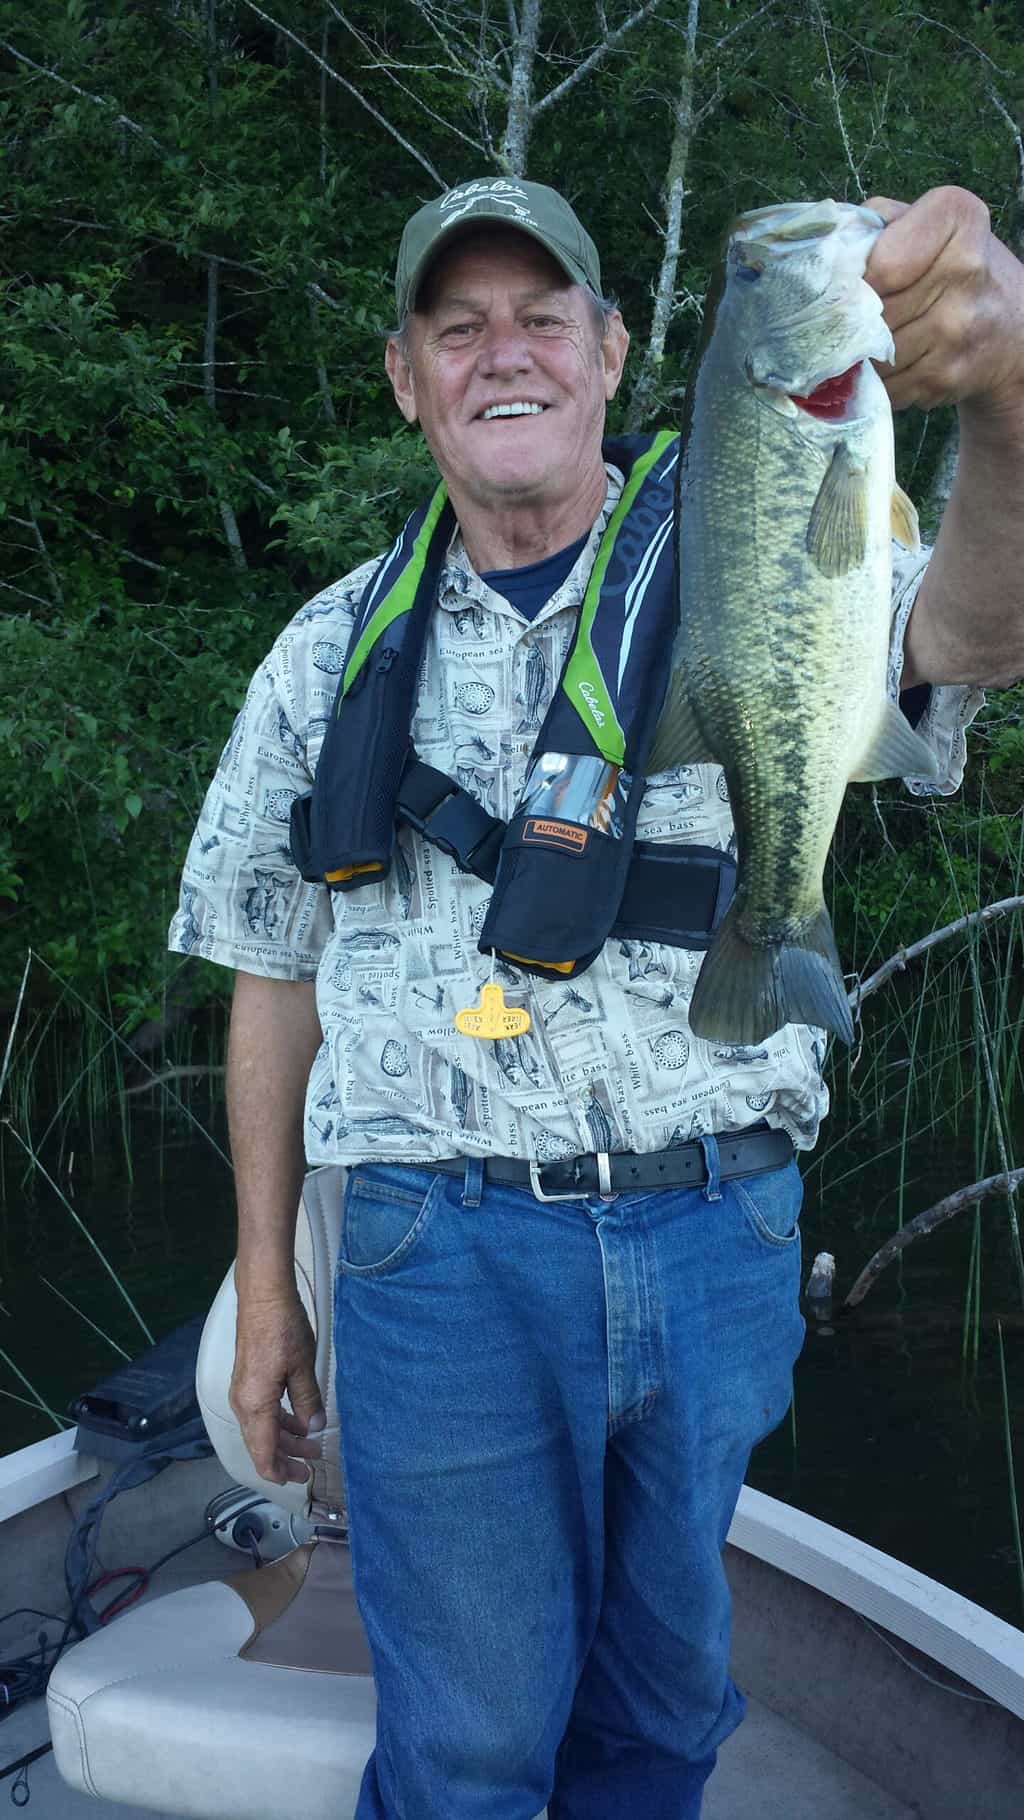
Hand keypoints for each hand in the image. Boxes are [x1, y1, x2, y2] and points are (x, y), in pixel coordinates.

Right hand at [229, 1289, 325, 1486]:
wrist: (263, 1298)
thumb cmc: (281, 1328)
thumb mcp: (303, 1368)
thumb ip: (308, 1401)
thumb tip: (313, 1426)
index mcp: (255, 1405)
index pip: (262, 1454)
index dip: (279, 1472)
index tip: (297, 1480)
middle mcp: (243, 1402)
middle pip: (261, 1444)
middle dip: (286, 1458)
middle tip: (309, 1467)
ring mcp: (242, 1391)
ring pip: (261, 1428)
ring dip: (285, 1438)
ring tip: (310, 1442)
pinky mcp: (247, 1380)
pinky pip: (260, 1411)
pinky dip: (278, 1421)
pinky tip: (297, 1418)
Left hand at [863, 186, 1023, 418]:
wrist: (1012, 329)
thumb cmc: (955, 268)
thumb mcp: (928, 225)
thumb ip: (878, 223)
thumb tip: (824, 252)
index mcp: (958, 217)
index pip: (881, 263)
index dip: (856, 280)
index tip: (855, 286)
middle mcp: (966, 268)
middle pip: (872, 311)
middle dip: (853, 321)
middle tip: (853, 320)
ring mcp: (959, 328)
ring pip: (873, 354)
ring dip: (862, 356)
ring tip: (872, 343)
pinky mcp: (949, 376)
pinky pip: (886, 386)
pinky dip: (881, 382)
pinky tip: (893, 366)